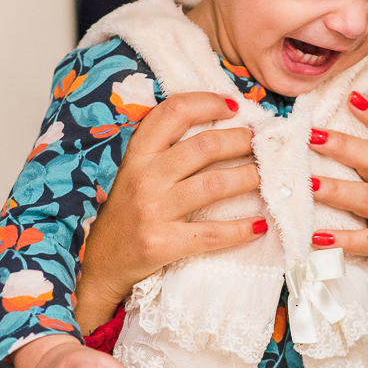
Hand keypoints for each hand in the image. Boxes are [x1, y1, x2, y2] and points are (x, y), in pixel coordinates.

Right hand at [76, 92, 266, 333]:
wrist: (101, 264)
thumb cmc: (128, 212)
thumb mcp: (136, 172)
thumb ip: (167, 150)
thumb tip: (222, 126)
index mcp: (138, 154)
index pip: (173, 112)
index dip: (206, 103)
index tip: (233, 105)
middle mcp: (144, 177)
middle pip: (204, 147)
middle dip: (241, 141)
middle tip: (261, 145)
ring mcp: (152, 210)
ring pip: (214, 185)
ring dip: (249, 178)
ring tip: (266, 177)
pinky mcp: (162, 243)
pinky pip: (211, 234)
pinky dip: (240, 229)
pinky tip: (259, 225)